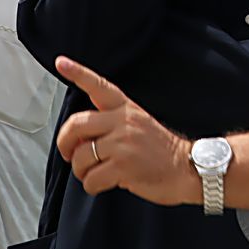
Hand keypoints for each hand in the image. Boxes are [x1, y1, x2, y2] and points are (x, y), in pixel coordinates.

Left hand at [54, 56, 196, 205]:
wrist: (186, 168)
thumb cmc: (160, 151)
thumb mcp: (138, 125)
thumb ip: (109, 125)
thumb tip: (78, 142)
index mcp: (126, 108)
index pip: (99, 86)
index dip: (78, 73)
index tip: (61, 62)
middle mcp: (123, 121)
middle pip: (76, 124)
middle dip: (64, 143)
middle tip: (69, 153)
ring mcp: (123, 143)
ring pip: (81, 156)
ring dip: (81, 171)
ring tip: (95, 173)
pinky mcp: (123, 166)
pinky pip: (90, 179)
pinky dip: (92, 186)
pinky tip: (104, 184)